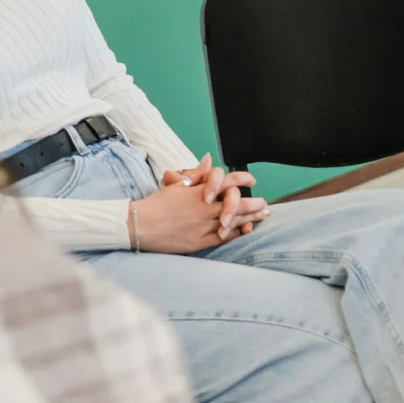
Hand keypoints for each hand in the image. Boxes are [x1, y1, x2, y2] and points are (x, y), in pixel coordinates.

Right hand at [133, 154, 264, 251]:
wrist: (139, 225)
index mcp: (199, 192)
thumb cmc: (157, 204)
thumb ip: (197, 174)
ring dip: (249, 218)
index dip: (242, 180)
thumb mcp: (176, 186)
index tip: (251, 180)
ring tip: (262, 216)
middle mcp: (204, 209)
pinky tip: (244, 231)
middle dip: (253, 203)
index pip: (227, 182)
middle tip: (264, 203)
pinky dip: (235, 234)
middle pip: (236, 204)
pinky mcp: (198, 242)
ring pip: (232, 222)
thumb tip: (209, 160)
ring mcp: (203, 226)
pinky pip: (222, 238)